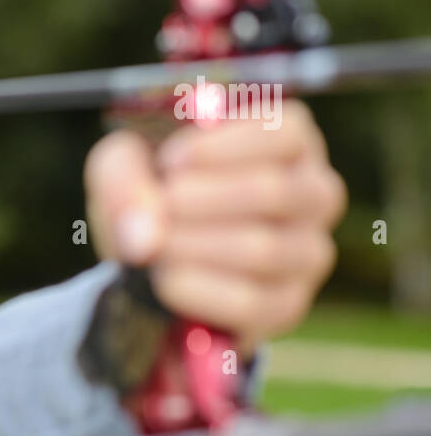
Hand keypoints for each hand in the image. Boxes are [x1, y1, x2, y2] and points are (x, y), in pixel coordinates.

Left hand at [83, 99, 346, 351]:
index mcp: (289, 143)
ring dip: (193, 246)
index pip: (285, 132)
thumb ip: (121, 175)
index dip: (221, 147)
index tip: (170, 162)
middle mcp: (314, 193)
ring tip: (154, 245)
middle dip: (198, 200)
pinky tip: (165, 279)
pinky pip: (252, 302)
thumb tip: (145, 233)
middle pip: (273, 190)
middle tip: (157, 209)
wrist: (150, 259)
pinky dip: (198, 290)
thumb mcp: (123, 166)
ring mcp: (308, 252)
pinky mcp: (288, 303)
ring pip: (263, 248)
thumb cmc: (152, 193)